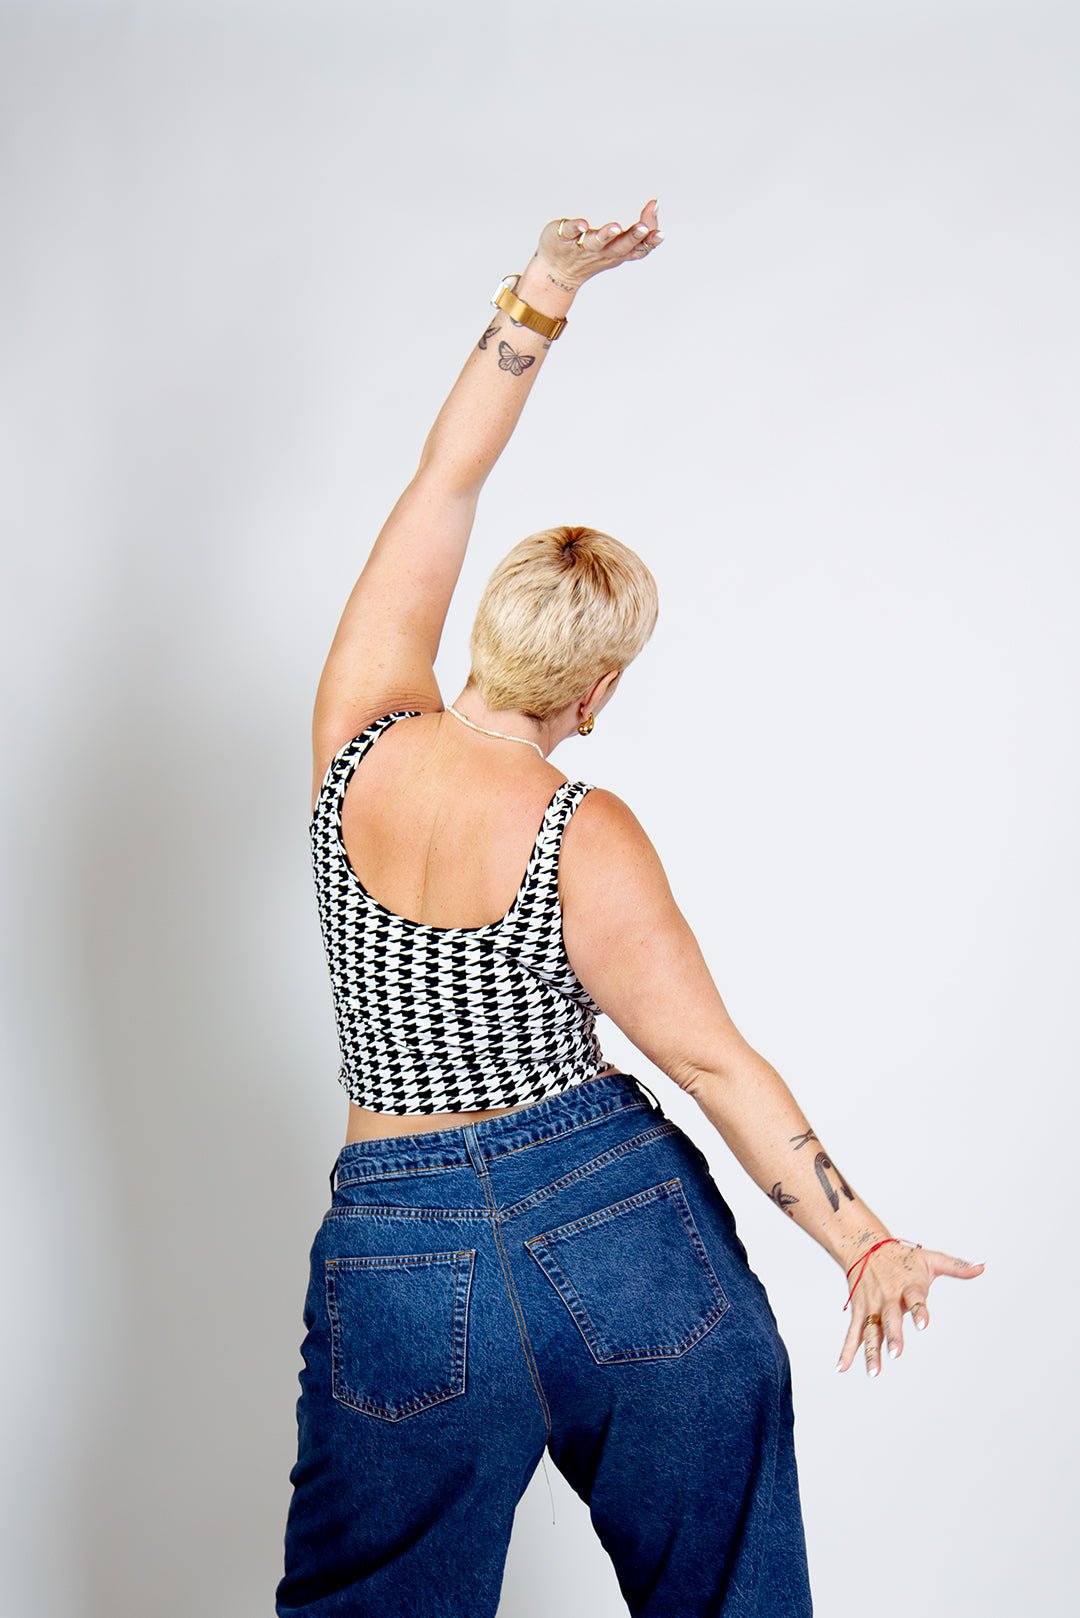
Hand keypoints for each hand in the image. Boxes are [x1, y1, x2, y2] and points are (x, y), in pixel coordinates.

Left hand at [533, 199, 663, 289]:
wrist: (556, 272)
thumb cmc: (592, 254)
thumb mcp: (620, 242)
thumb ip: (640, 227)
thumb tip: (657, 204)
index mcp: (617, 252)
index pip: (638, 249)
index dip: (650, 242)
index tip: (660, 233)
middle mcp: (602, 251)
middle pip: (620, 246)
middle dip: (633, 237)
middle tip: (644, 228)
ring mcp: (583, 246)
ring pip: (596, 241)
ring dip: (606, 234)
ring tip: (615, 227)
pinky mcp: (564, 238)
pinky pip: (570, 232)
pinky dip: (575, 227)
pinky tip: (582, 224)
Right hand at [836, 1239, 985, 1376]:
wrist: (865, 1246)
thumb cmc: (902, 1257)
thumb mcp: (930, 1258)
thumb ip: (956, 1266)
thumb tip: (981, 1267)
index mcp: (907, 1284)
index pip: (915, 1298)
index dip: (919, 1310)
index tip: (923, 1324)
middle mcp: (888, 1297)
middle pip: (890, 1318)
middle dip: (893, 1335)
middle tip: (897, 1353)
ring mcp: (872, 1306)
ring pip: (870, 1330)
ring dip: (871, 1350)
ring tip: (874, 1371)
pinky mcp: (859, 1311)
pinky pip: (852, 1333)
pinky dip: (847, 1350)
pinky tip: (842, 1367)